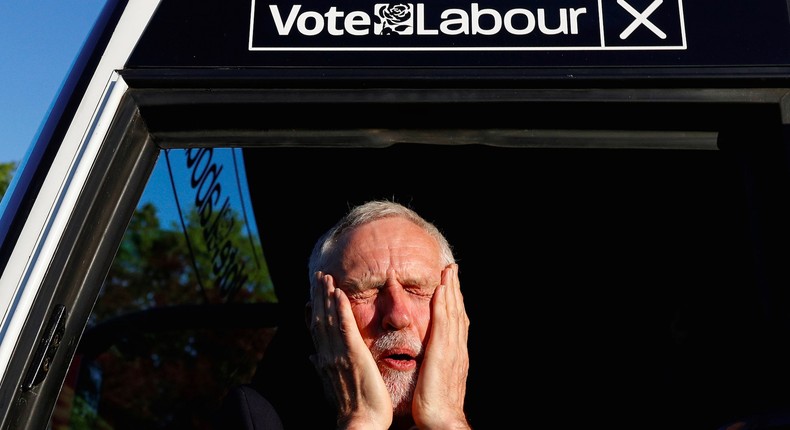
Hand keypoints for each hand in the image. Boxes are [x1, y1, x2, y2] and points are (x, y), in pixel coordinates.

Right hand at [309, 272, 392, 429]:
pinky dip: (340, 308)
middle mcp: (327, 354)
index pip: (315, 330)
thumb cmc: (351, 408)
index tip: (310, 295)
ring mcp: (338, 353)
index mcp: (323, 361)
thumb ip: (321, 369)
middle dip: (318, 295)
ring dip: (327, 295)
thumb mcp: (331, 387)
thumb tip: (310, 358)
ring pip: (328, 318)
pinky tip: (339, 293)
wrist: (359, 423)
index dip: (312, 310)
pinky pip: (345, 326)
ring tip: (327, 277)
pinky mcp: (353, 354)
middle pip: (319, 318)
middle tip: (318, 276)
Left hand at [412, 264, 471, 429]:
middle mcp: (457, 349)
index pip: (454, 323)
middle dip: (454, 290)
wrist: (442, 421)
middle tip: (452, 269)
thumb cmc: (433, 408)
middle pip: (458, 312)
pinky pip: (444, 323)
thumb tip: (423, 362)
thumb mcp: (432, 382)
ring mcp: (452, 349)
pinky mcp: (443, 352)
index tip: (448, 285)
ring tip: (448, 271)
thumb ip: (430, 368)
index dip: (453, 303)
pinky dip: (445, 305)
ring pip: (453, 313)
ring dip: (451, 290)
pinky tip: (442, 290)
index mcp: (453, 355)